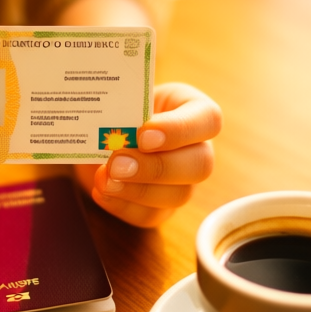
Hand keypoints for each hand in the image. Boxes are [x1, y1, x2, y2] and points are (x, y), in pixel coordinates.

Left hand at [76, 83, 220, 226]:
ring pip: (179, 195)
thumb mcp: (125, 96)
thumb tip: (114, 121)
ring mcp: (183, 182)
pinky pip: (150, 215)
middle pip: (200, 165)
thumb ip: (125, 105)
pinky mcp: (161, 207)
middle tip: (117, 163)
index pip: (208, 120)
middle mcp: (197, 148)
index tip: (143, 134)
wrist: (103, 131)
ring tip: (105, 179)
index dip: (178, 130)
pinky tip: (102, 191)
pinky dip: (123, 206)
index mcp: (194, 111)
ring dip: (138, 190)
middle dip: (156, 167)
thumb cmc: (121, 106)